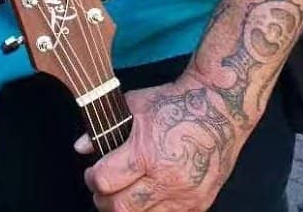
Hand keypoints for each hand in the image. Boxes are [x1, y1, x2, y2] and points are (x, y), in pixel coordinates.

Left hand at [75, 70, 244, 211]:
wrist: (221, 106)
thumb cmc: (177, 102)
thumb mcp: (138, 104)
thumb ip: (106, 127)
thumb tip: (81, 147)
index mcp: (148, 151)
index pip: (105, 181)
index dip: (93, 178)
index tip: (95, 172)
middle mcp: (166, 178)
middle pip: (119, 208)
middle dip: (104, 199)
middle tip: (106, 187)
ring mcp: (184, 194)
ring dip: (127, 207)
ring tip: (127, 191)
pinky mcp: (199, 203)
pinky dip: (153, 210)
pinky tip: (151, 193)